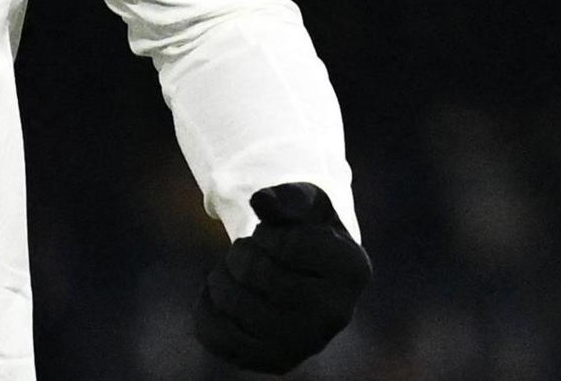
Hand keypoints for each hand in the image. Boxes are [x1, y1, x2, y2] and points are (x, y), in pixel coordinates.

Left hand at [194, 183, 370, 373]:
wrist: (309, 280)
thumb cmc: (307, 233)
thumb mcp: (306, 204)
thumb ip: (288, 196)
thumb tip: (260, 200)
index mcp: (353, 270)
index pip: (291, 244)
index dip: (266, 232)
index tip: (268, 233)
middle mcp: (336, 315)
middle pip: (261, 275)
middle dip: (240, 252)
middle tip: (244, 249)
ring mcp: (305, 345)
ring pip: (236, 307)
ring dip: (220, 277)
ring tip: (230, 269)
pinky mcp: (275, 363)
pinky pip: (218, 336)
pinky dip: (207, 308)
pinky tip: (217, 295)